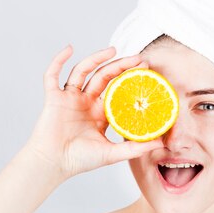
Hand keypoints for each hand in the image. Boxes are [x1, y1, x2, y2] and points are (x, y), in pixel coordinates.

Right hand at [25, 45, 160, 179]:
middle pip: (104, 77)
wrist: (54, 164)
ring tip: (113, 50)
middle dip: (121, 66)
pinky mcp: (54, 98)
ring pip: (83, 71)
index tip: (146, 69)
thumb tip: (160, 143)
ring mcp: (70, 98)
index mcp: (100, 113)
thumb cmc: (80, 160)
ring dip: (97, 58)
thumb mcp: (112, 153)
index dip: (131, 78)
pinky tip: (69, 48)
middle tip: (138, 58)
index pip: (118, 90)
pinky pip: (53, 75)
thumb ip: (135, 148)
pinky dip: (59, 61)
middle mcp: (86, 102)